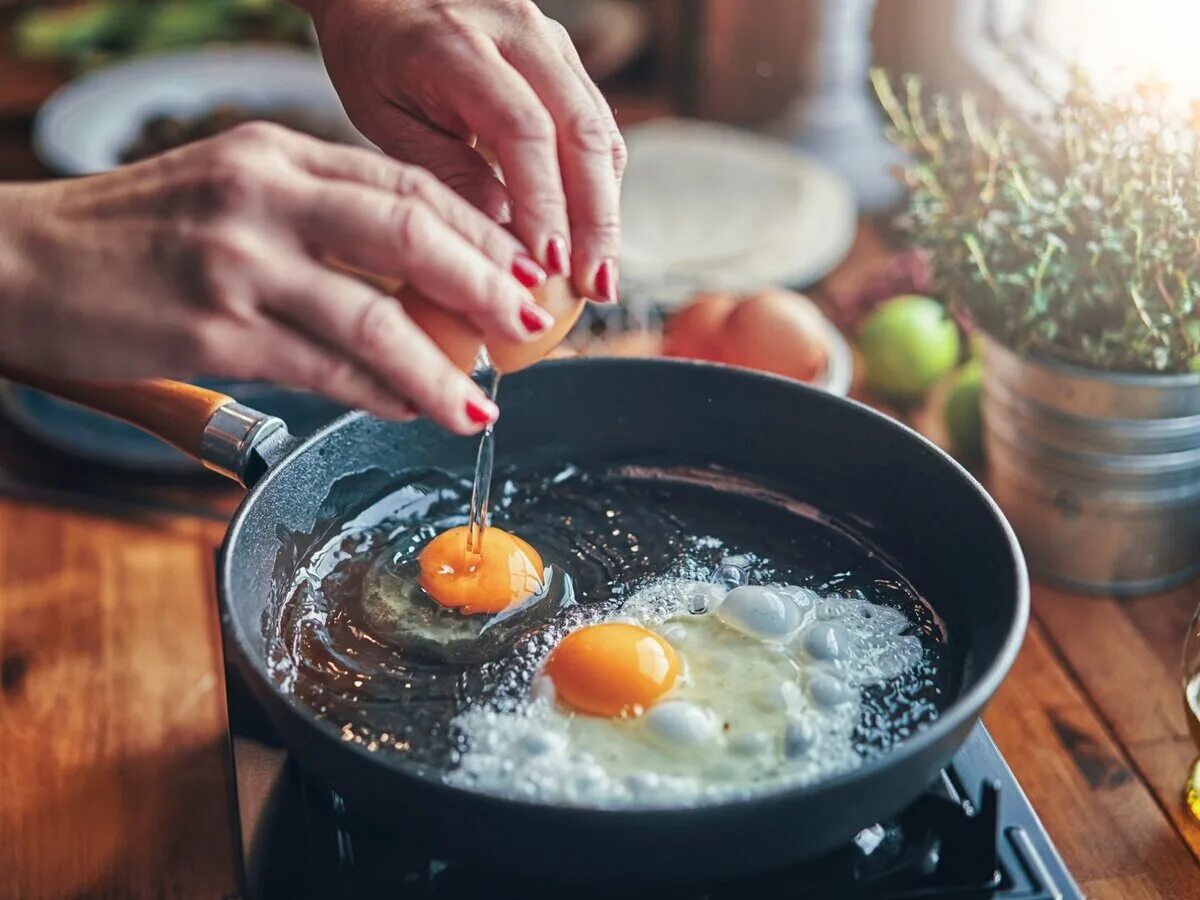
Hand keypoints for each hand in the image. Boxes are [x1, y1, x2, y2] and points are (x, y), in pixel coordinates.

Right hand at [0, 123, 555, 433]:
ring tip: (481, 403)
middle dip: (487, 284)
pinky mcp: (216, 331)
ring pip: (376, 315)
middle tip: (530, 325)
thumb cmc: (132, 235)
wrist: (15, 263)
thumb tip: (412, 279)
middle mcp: (263, 196)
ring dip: (442, 368)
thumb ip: (316, 218)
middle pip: (410, 232)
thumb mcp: (229, 193)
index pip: (405, 184)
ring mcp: (239, 263)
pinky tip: (409, 408)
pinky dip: (378, 393)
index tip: (521, 269)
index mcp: (275, 154)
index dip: (479, 231)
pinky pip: (325, 369)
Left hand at [306, 0, 626, 303]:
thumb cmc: (373, 58)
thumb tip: (505, 240)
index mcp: (457, 44)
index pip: (524, 129)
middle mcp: (518, 31)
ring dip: (606, 211)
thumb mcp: (386, 119)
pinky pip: (596, 128)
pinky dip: (598, 187)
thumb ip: (445, 172)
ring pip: (600, 132)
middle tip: (595, 286)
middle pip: (581, 132)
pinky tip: (590, 238)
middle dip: (595, 220)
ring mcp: (551, 41)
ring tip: (600, 275)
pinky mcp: (565, 60)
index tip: (549, 267)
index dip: (545, 203)